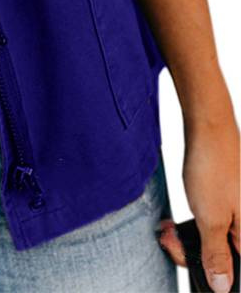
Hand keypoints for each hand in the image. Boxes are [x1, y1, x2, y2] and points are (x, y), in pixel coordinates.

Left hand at [157, 100, 239, 292]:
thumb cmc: (214, 167)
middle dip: (192, 253)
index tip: (181, 254)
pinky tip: (176, 222)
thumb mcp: (211, 218)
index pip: (235, 273)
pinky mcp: (231, 201)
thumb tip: (222, 287)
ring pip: (215, 240)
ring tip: (169, 230)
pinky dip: (195, 225)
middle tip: (169, 239)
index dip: (208, 272)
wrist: (209, 125)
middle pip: (224, 258)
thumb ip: (216, 255)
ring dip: (190, 240)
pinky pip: (214, 224)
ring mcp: (240, 212)